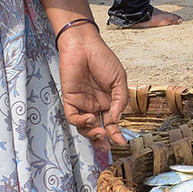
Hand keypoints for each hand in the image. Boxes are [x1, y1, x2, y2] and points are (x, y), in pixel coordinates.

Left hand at [56, 22, 128, 152]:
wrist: (84, 45)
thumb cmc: (103, 58)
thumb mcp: (119, 80)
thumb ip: (120, 101)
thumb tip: (116, 119)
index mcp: (108, 101)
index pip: (111, 123)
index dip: (116, 134)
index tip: (122, 142)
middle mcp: (95, 105)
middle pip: (97, 129)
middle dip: (101, 140)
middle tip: (107, 146)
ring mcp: (82, 103)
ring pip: (84, 127)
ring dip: (92, 133)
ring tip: (100, 132)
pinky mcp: (70, 99)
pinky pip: (73, 117)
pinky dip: (82, 121)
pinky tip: (91, 118)